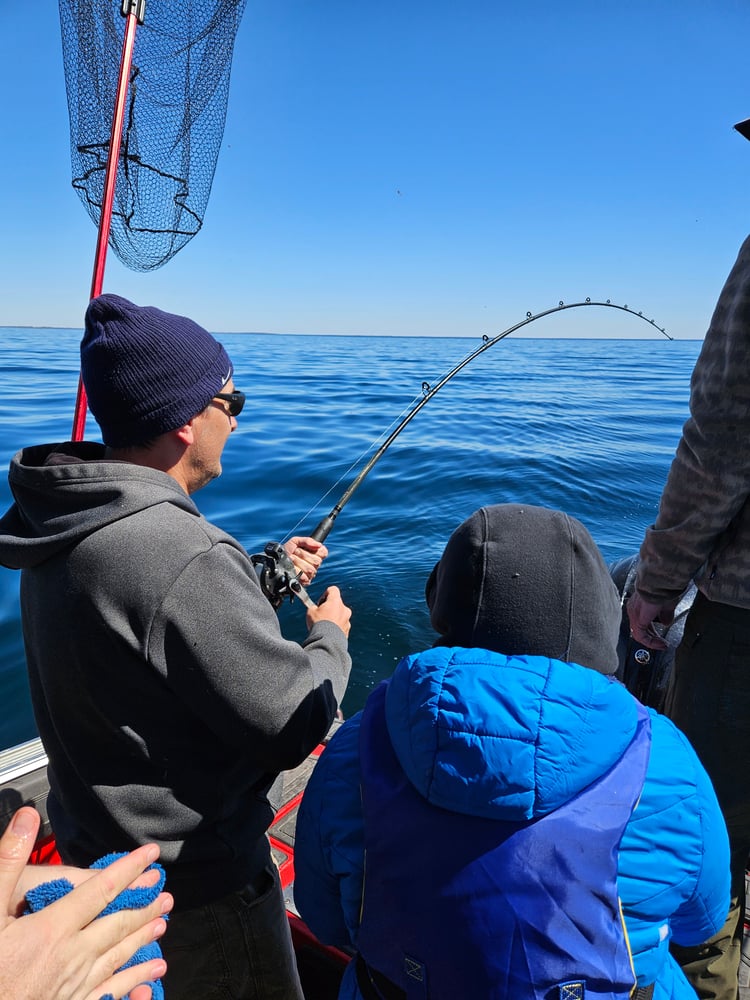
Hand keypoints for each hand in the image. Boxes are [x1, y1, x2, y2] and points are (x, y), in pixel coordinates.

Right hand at [0, 806, 171, 999]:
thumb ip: (8, 862)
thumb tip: (27, 817)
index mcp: (53, 928)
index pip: (101, 889)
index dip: (129, 869)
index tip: (151, 855)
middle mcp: (71, 956)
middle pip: (117, 924)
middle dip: (143, 905)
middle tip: (166, 892)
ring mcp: (73, 986)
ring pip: (117, 957)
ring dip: (142, 937)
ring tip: (162, 923)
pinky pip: (109, 993)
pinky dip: (133, 982)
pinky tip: (151, 977)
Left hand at [284, 536, 328, 585]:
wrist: (276, 562)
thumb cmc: (286, 552)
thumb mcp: (295, 541)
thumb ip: (307, 541)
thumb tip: (319, 545)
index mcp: (314, 554)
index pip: (323, 552)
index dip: (314, 550)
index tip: (303, 548)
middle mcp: (314, 564)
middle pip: (316, 561)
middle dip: (302, 555)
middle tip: (294, 554)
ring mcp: (310, 574)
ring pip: (310, 569)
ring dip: (298, 563)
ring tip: (291, 561)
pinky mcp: (305, 582)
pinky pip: (305, 578)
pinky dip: (297, 572)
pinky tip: (292, 569)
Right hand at [306, 585, 351, 638]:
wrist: (327, 641)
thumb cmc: (318, 624)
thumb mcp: (310, 611)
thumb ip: (314, 607)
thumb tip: (315, 608)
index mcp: (336, 601)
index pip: (333, 590)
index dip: (325, 594)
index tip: (321, 602)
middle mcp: (344, 609)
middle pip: (337, 603)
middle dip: (329, 608)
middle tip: (321, 615)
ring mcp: (347, 620)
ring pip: (340, 615)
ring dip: (333, 618)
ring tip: (324, 626)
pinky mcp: (347, 630)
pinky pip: (341, 625)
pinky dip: (336, 627)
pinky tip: (328, 632)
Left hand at [626, 590, 676, 650]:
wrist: (659, 583)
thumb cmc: (663, 588)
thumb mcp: (666, 605)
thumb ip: (665, 615)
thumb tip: (666, 623)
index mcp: (639, 604)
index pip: (643, 622)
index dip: (652, 631)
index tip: (661, 637)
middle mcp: (634, 610)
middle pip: (641, 629)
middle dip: (653, 638)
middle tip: (662, 643)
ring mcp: (634, 615)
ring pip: (640, 634)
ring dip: (652, 642)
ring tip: (662, 645)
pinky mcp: (638, 620)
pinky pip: (641, 636)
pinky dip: (651, 642)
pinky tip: (659, 644)